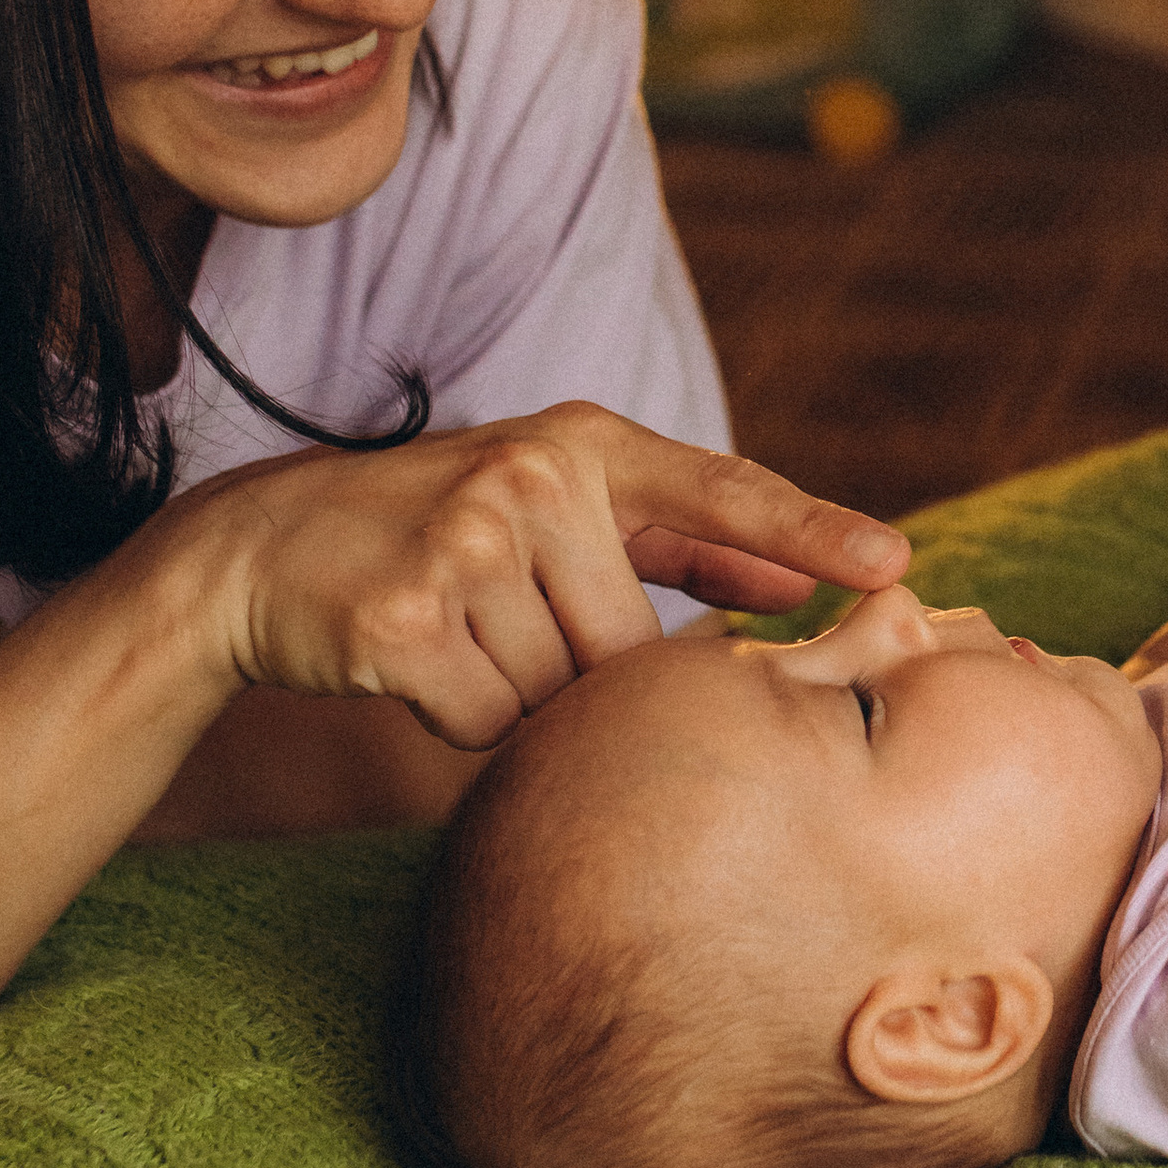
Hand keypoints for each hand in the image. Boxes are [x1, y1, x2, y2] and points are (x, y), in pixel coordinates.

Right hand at [178, 403, 907, 750]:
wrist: (271, 548)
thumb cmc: (445, 531)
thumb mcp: (562, 503)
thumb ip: (680, 536)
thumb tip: (795, 579)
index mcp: (585, 445)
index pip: (724, 490)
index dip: (814, 531)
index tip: (897, 566)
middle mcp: (533, 479)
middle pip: (630, 649)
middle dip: (581, 668)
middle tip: (505, 620)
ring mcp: (465, 544)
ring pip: (556, 695)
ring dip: (514, 692)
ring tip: (455, 631)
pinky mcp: (404, 616)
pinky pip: (485, 722)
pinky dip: (458, 716)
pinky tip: (415, 660)